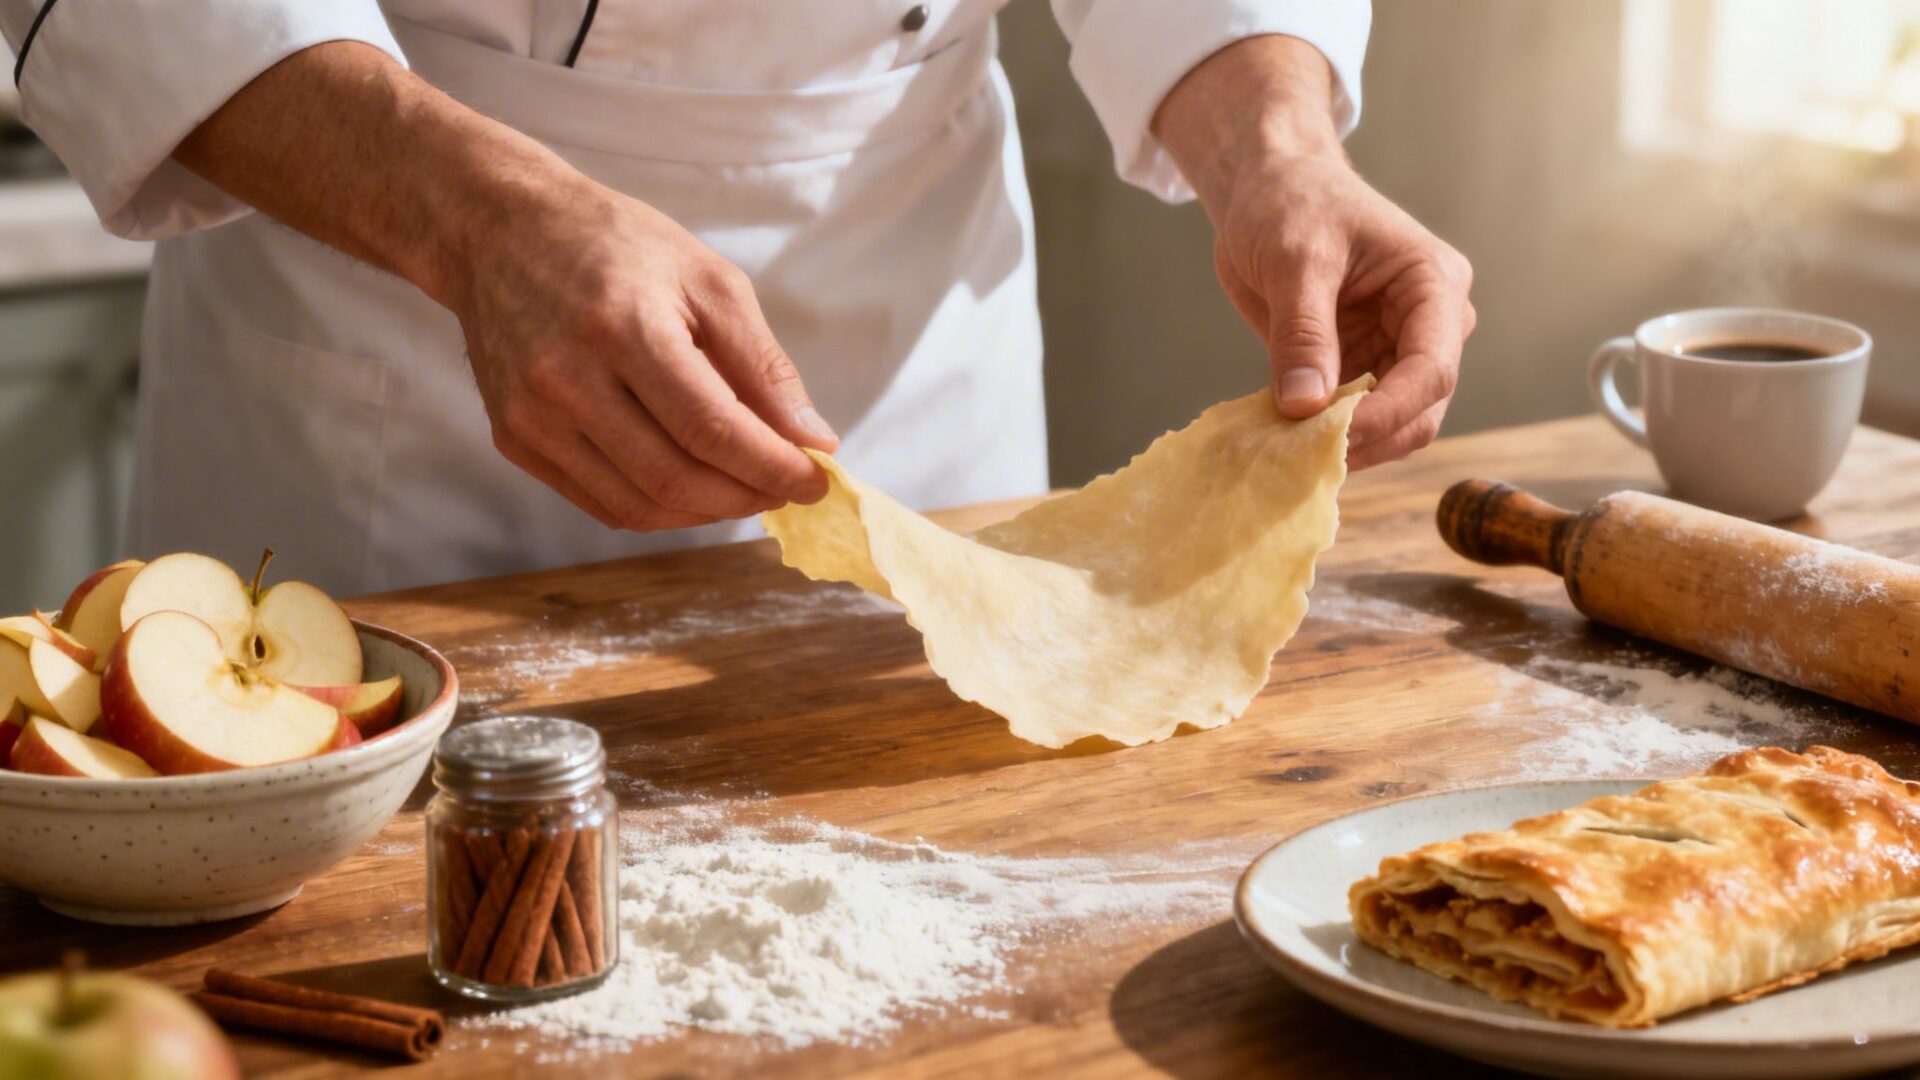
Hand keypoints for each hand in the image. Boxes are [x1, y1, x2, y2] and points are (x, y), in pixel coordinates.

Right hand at [170, 43, 834, 527]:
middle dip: (747, 496)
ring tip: (746, 487)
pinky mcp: (514, 438)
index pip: (711, 428)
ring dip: (708, 511)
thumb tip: (812, 440)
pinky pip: (602, 503)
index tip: (818, 479)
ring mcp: (532, 415)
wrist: (497, 231)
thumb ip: (762, 363)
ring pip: (639, 505)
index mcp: (623, 325)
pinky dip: (661, 506)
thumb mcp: (707, 278)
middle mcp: (566, 377)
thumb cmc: (614, 245)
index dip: (773, 466)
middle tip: (788, 488)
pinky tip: (694, 483)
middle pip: (675, 478)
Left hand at [1207, 151, 1473, 467]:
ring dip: (1348, 443)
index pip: (1432, 368)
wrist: (1269, 190)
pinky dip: (1325, 435)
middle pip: (1422, 407)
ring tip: (1292, 452)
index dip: (1388, 411)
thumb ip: (1303, 333)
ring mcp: (1396, 349)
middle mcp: (1430, 324)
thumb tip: (1306, 405)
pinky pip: (1354, 417)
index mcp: (1433, 285)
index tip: (1334, 438)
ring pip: (1393, 424)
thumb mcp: (1295, 261)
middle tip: (1306, 455)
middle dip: (1370, 437)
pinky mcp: (1361, 366)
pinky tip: (1287, 441)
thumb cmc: (1292, 203)